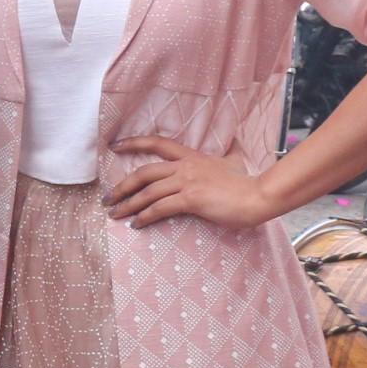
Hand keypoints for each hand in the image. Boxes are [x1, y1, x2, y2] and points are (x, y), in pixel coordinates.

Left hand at [106, 136, 276, 228]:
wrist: (259, 196)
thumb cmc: (247, 183)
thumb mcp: (234, 162)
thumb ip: (228, 156)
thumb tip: (234, 148)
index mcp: (192, 156)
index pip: (158, 143)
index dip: (134, 143)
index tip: (115, 146)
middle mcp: (186, 166)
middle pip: (144, 172)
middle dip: (122, 186)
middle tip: (107, 198)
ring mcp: (188, 181)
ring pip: (148, 192)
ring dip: (127, 204)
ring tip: (115, 214)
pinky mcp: (191, 199)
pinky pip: (160, 208)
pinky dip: (145, 216)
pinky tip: (136, 224)